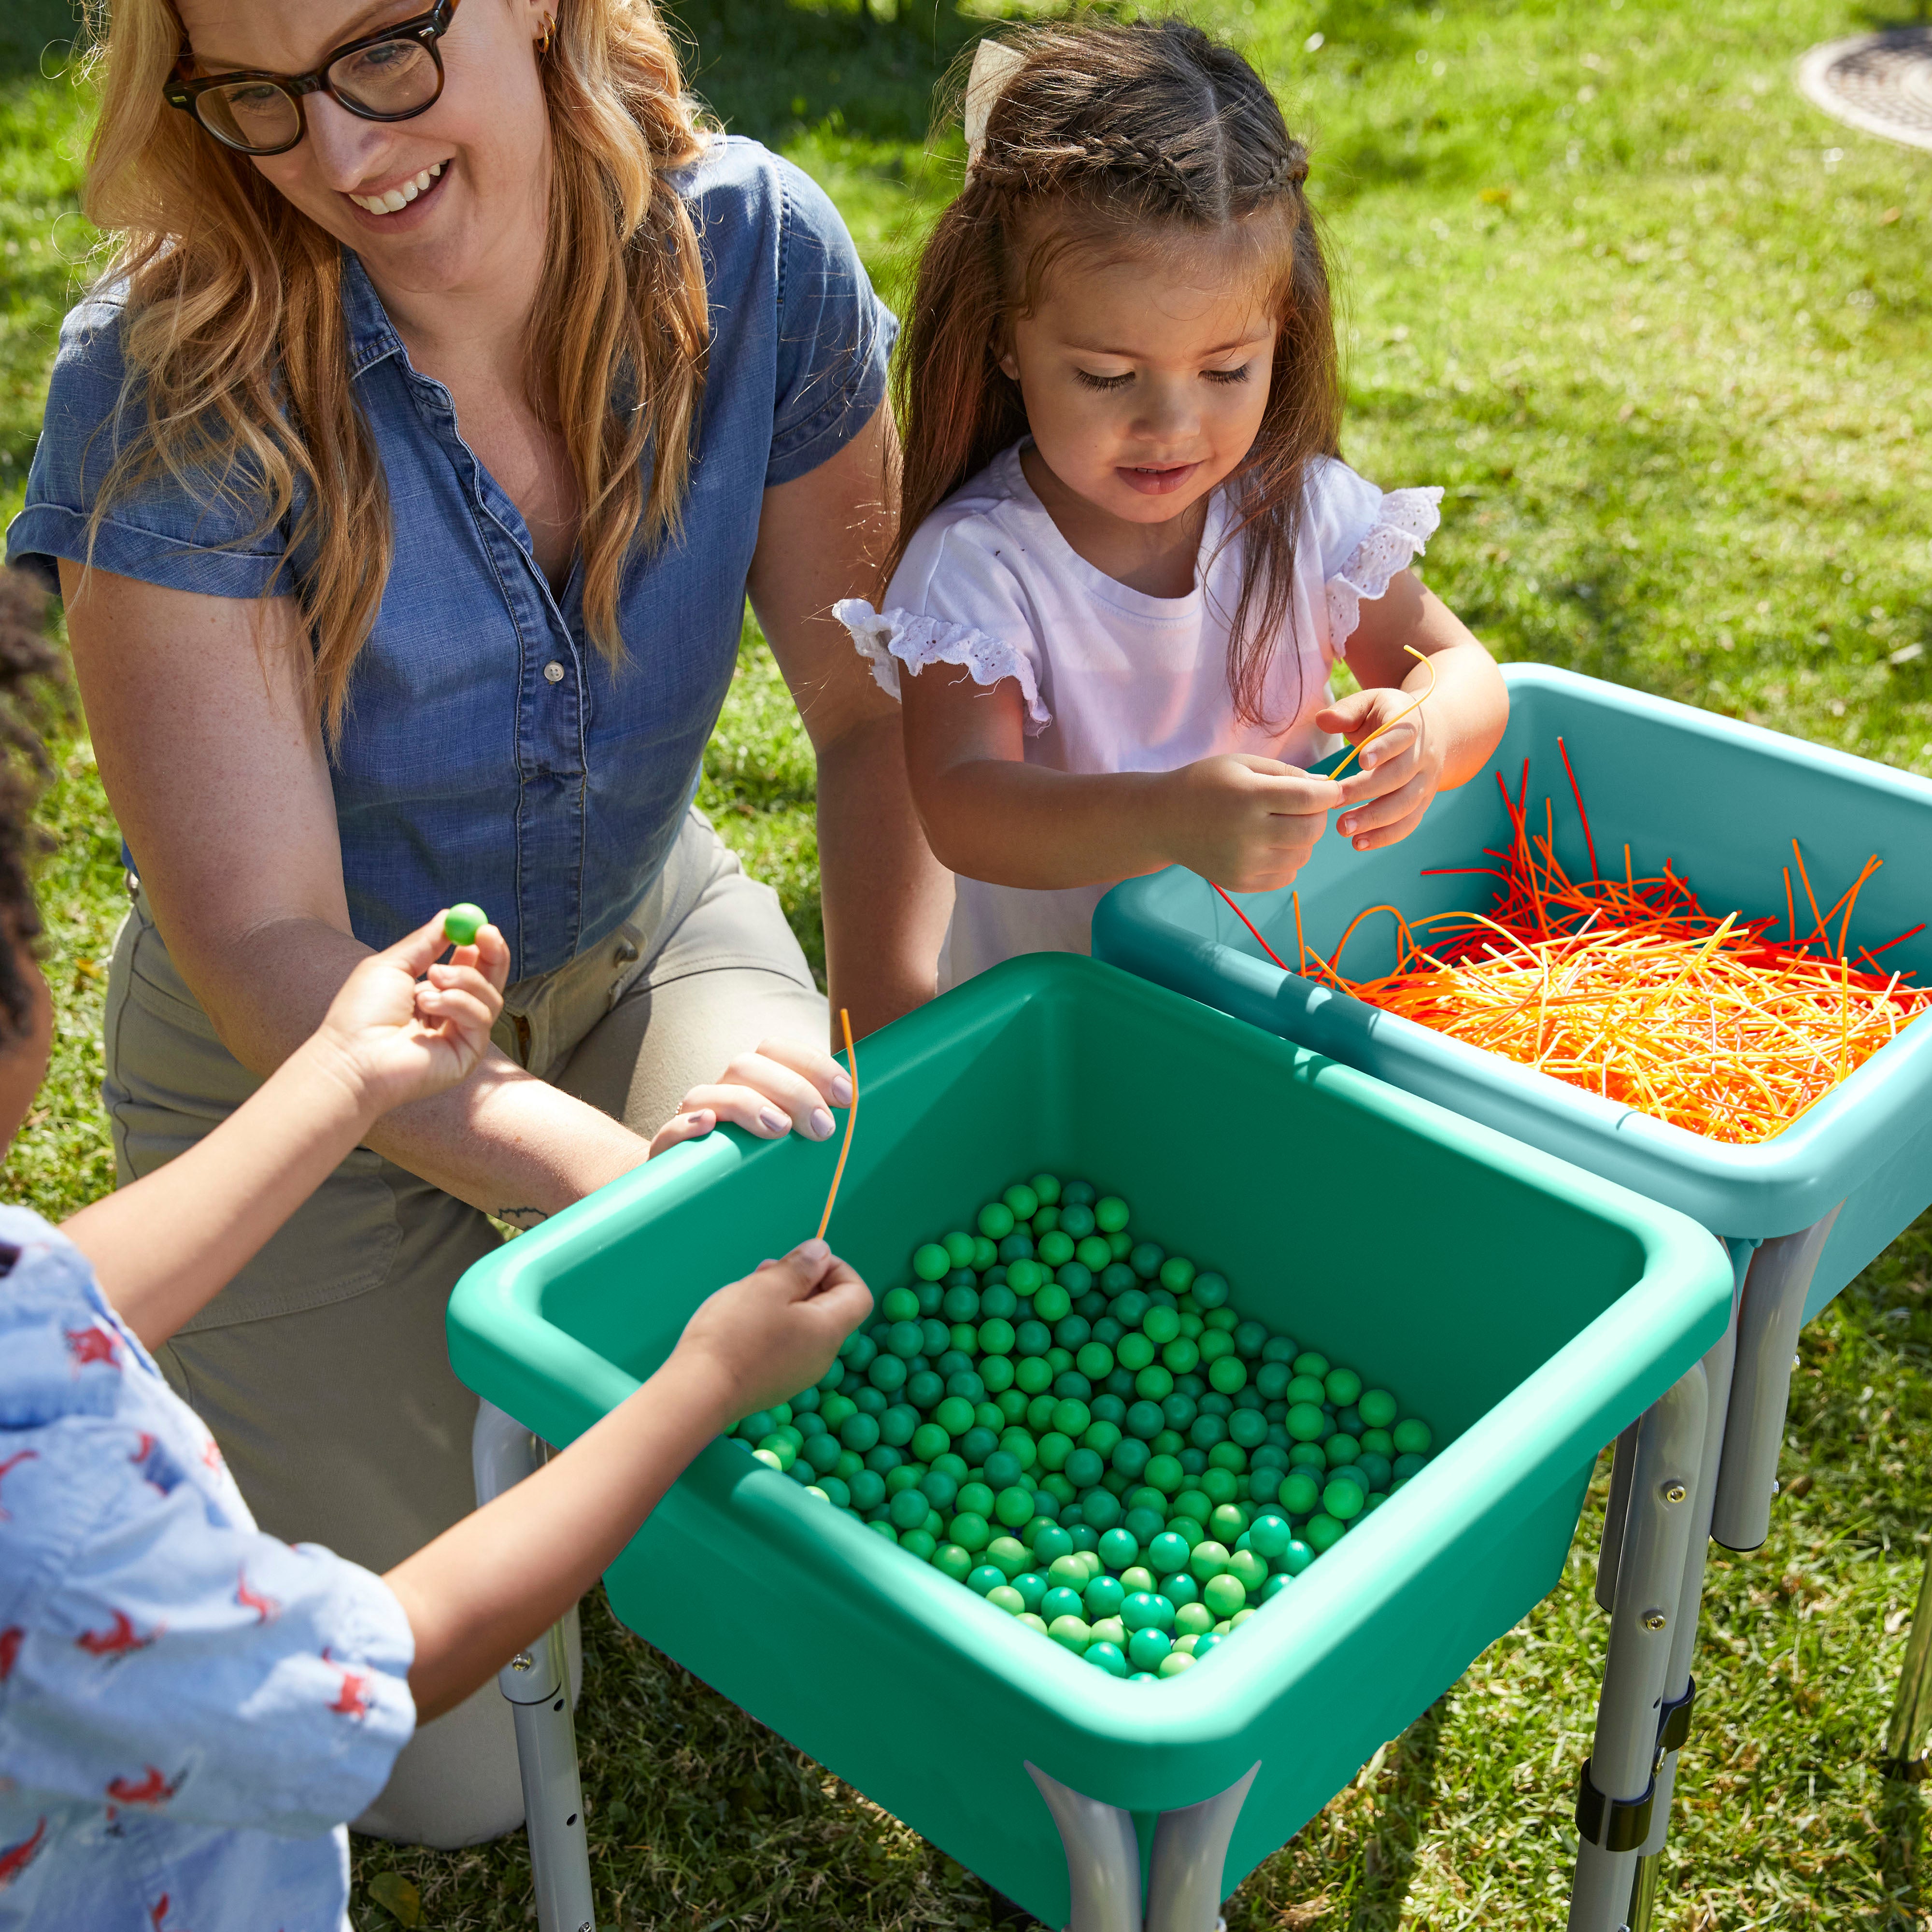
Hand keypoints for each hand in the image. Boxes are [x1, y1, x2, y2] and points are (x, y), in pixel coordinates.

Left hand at [311, 912, 510, 1118]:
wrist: (353, 1057)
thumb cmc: (361, 1013)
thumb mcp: (392, 966)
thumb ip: (424, 943)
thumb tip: (448, 916)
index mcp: (432, 995)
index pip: (470, 969)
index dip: (480, 947)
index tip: (481, 926)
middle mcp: (450, 1017)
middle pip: (490, 983)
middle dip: (492, 956)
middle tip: (487, 933)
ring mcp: (461, 1037)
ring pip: (488, 997)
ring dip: (462, 980)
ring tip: (427, 983)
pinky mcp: (468, 1054)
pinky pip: (481, 1018)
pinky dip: (457, 1004)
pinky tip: (427, 1005)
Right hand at [647, 1037, 855, 1158]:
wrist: (695, 1198)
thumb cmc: (757, 1166)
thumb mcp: (791, 1141)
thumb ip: (815, 1120)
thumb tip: (856, 1109)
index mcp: (754, 1082)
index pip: (778, 1050)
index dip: (814, 1065)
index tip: (846, 1096)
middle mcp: (721, 1091)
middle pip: (747, 1066)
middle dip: (792, 1090)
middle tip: (823, 1128)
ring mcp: (691, 1118)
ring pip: (709, 1092)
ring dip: (748, 1105)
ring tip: (780, 1130)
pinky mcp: (667, 1150)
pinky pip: (669, 1130)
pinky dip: (686, 1125)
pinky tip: (707, 1125)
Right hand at [672, 1240, 872, 1421]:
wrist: (699, 1393)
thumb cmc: (735, 1335)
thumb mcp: (769, 1286)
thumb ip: (801, 1267)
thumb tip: (822, 1252)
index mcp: (829, 1331)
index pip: (858, 1293)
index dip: (837, 1268)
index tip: (803, 1260)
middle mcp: (821, 1357)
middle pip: (828, 1308)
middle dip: (803, 1280)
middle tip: (767, 1270)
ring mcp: (797, 1374)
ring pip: (803, 1325)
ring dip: (782, 1300)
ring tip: (748, 1290)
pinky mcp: (774, 1383)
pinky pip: (785, 1345)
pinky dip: (771, 1324)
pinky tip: (740, 1320)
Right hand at [1158, 754, 1342, 891]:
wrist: (1162, 821)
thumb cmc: (1204, 785)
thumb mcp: (1242, 764)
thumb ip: (1286, 773)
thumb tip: (1326, 787)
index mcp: (1248, 797)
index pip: (1309, 800)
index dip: (1329, 794)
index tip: (1330, 790)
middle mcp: (1247, 833)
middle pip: (1311, 831)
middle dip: (1318, 816)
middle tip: (1306, 807)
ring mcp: (1243, 863)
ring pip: (1303, 855)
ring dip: (1303, 839)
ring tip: (1282, 825)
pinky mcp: (1240, 883)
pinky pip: (1286, 876)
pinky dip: (1288, 861)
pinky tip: (1269, 845)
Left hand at [1316, 686, 1447, 853]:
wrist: (1435, 732)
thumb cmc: (1390, 717)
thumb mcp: (1372, 703)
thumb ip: (1347, 710)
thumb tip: (1322, 720)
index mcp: (1410, 726)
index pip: (1401, 737)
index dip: (1383, 748)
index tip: (1361, 760)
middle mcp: (1423, 756)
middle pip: (1400, 776)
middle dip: (1367, 791)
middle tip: (1335, 802)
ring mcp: (1426, 782)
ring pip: (1406, 804)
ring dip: (1375, 820)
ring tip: (1344, 829)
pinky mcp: (1423, 803)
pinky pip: (1409, 823)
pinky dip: (1386, 836)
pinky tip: (1359, 843)